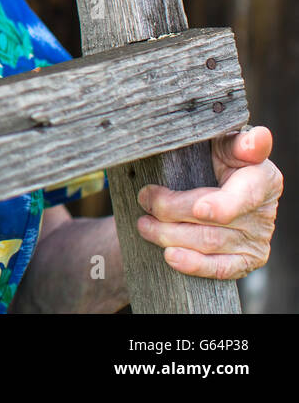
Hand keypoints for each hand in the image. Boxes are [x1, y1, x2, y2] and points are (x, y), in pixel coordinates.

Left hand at [135, 125, 282, 279]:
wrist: (219, 183)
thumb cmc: (220, 158)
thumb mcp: (227, 144)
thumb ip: (240, 142)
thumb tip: (260, 137)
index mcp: (263, 179)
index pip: (244, 197)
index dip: (221, 206)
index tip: (198, 209)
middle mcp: (263, 214)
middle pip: (213, 223)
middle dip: (172, 212)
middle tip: (145, 200)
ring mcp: (255, 240)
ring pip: (208, 244)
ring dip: (170, 236)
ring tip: (144, 224)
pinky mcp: (244, 261)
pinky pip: (219, 269)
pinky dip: (193, 265)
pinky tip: (171, 256)